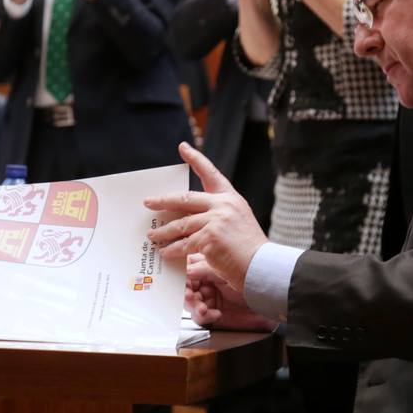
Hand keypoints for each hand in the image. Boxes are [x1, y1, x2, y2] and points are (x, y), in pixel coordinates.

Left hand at [145, 142, 267, 290]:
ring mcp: (216, 220)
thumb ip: (216, 218)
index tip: (183, 147)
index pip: (211, 174)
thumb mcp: (236, 224)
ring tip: (152, 235)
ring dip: (163, 231)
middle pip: (185, 199)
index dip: (196, 159)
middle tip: (148, 202)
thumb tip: (189, 223)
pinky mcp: (209, 238)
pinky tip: (165, 252)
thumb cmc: (249, 250)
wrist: (263, 266)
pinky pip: (184, 243)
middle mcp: (223, 205)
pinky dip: (172, 249)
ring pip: (181, 224)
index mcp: (230, 199)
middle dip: (163, 201)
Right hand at [185, 254, 274, 331]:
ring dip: (195, 307)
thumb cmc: (250, 279)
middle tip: (190, 296)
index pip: (187, 271)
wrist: (265, 297)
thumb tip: (186, 270)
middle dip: (187, 295)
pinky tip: (215, 313)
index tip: (180, 281)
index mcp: (206, 268)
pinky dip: (206, 316)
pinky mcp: (213, 312)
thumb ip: (202, 269)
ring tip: (203, 308)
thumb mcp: (222, 271)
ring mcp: (210, 298)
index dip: (182, 277)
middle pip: (186, 289)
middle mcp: (207, 282)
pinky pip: (201, 317)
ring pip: (191, 305)